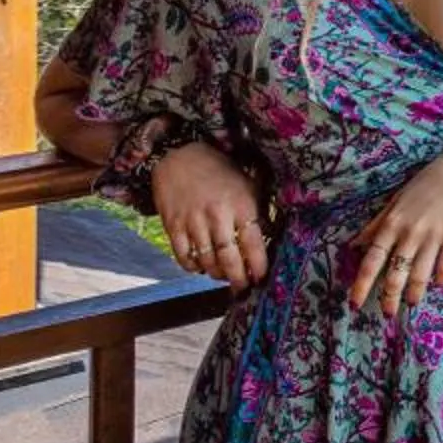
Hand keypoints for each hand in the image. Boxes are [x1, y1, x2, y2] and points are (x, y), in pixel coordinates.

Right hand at [149, 141, 267, 290]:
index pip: (253, 243)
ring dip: (215, 273)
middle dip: (237, 278)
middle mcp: (217, 214)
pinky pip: (183, 255)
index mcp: (242, 204)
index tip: (261, 278)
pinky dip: (192, 267)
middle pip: (228, 258)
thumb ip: (258, 211)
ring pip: (206, 260)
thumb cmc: (221, 171)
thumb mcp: (248, 184)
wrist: (180, 155)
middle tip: (243, 287)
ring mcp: (193, 221)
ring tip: (223, 275)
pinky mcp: (172, 224)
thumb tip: (270, 238)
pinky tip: (200, 266)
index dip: (258, 265)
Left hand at [348, 138, 442, 315]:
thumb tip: (355, 245)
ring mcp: (434, 235)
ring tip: (411, 304)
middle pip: (396, 273)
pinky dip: (441, 278)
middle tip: (387, 314)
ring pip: (420, 274)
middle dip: (389, 297)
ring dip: (415, 294)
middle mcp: (410, 232)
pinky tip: (438, 284)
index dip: (362, 284)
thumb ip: (376, 224)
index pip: (372, 260)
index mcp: (392, 223)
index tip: (355, 303)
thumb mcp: (396, 201)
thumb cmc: (427, 181)